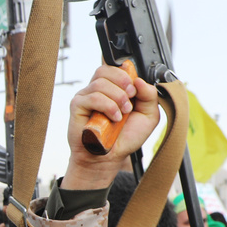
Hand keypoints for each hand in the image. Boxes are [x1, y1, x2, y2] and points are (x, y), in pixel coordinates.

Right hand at [64, 64, 159, 190]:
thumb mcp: (148, 116)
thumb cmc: (125, 138)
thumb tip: (138, 80)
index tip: (135, 91)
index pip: (116, 68)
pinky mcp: (77, 106)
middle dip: (123, 84)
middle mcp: (98, 90)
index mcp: (113, 88)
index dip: (127, 75)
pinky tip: (113, 118)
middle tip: (130, 103)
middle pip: (106, 70)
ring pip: (101, 83)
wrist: (110, 158)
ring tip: (122, 115)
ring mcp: (86, 97)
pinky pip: (92, 97)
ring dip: (117, 98)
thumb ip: (149, 96)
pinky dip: (107, 106)